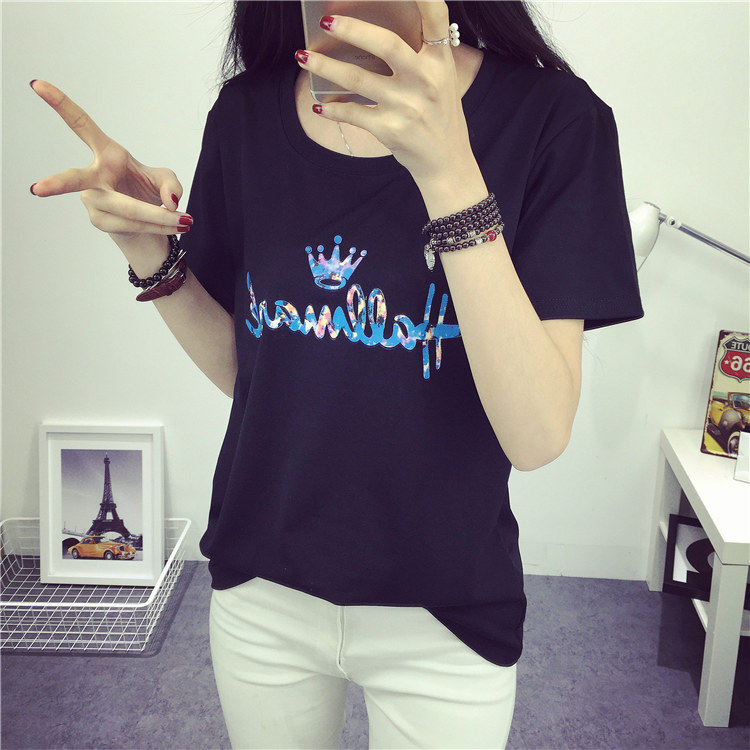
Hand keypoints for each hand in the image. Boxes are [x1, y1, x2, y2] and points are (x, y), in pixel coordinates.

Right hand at [28, 79, 191, 242]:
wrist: (143, 223)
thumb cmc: (147, 191)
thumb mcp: (165, 180)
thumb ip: (172, 184)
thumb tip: (170, 202)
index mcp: (106, 154)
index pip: (81, 125)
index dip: (60, 104)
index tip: (36, 84)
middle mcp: (93, 176)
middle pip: (76, 179)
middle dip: (58, 184)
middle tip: (37, 190)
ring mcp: (93, 201)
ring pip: (129, 210)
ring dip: (161, 218)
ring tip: (186, 221)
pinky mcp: (100, 222)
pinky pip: (134, 225)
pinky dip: (159, 226)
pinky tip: (171, 227)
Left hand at [295, 1, 473, 184]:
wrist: (446, 161)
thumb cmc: (438, 114)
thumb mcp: (440, 80)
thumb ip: (419, 54)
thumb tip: (370, 31)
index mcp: (440, 61)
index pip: (436, 19)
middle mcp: (425, 80)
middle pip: (385, 45)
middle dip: (352, 29)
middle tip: (326, 21)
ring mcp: (407, 106)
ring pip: (357, 79)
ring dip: (325, 67)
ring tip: (302, 56)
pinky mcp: (390, 129)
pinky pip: (353, 113)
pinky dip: (332, 110)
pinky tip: (319, 106)